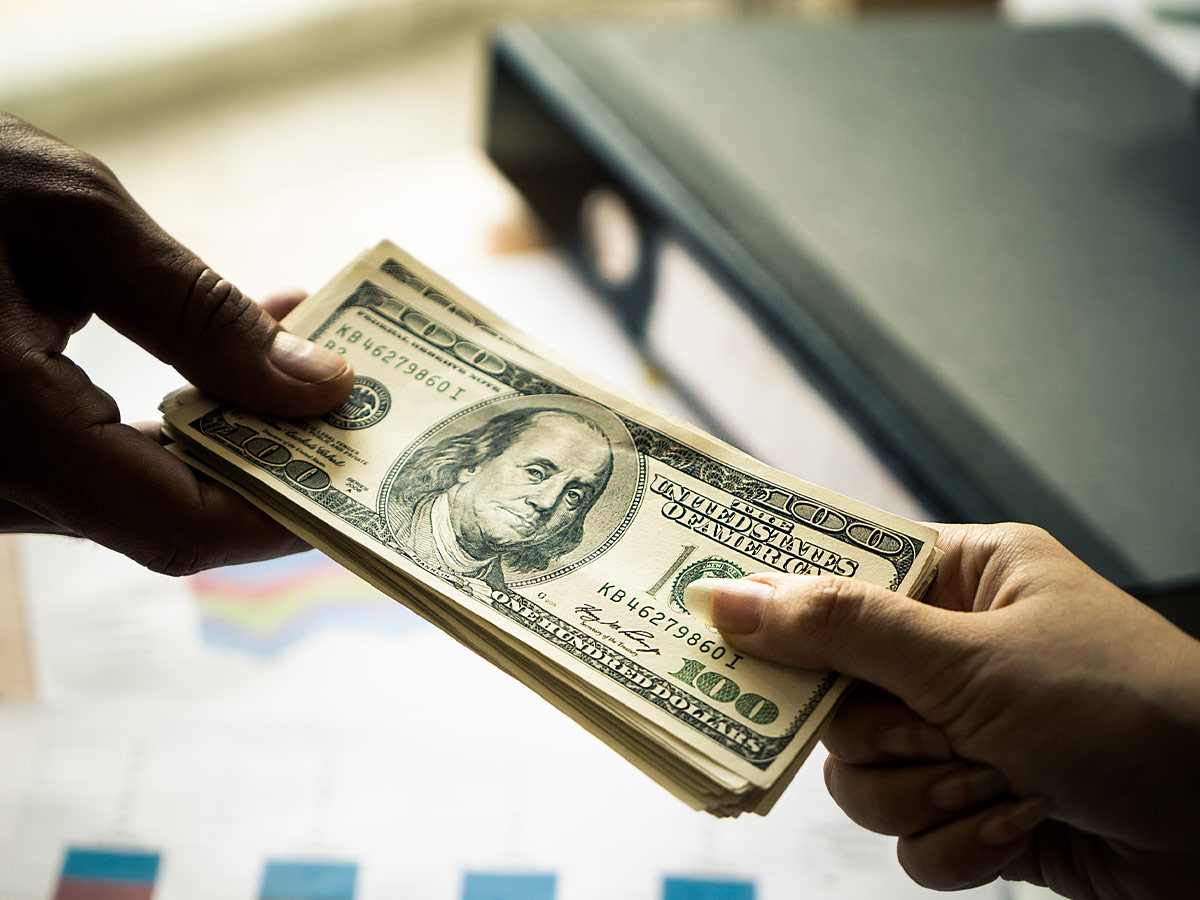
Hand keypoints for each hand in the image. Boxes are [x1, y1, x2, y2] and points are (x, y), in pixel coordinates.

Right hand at [0, 113, 354, 572]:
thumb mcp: (70, 217)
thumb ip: (197, 311)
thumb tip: (320, 386)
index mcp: (2, 425)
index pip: (174, 525)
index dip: (281, 514)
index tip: (362, 478)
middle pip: (171, 515)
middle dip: (278, 465)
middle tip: (361, 412)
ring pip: (144, 489)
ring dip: (239, 434)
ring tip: (313, 358)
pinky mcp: (3, 449)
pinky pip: (107, 458)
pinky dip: (183, 419)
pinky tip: (236, 354)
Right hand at [686, 523, 1199, 898]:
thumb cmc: (1123, 704)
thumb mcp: (970, 657)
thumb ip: (841, 629)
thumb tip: (728, 597)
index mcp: (958, 581)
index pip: (835, 576)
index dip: (776, 602)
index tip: (709, 621)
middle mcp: (951, 654)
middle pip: (831, 694)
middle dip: (883, 733)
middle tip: (931, 729)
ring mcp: (961, 734)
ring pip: (859, 775)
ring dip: (924, 794)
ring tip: (996, 782)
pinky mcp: (976, 808)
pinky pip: (907, 837)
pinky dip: (958, 842)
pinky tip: (1021, 823)